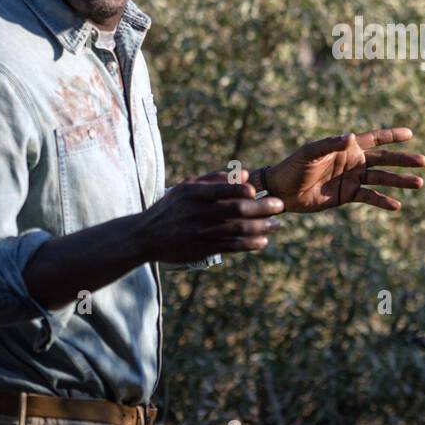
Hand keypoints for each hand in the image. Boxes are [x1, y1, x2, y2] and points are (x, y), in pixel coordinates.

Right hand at [138, 169, 284, 264]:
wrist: (146, 236)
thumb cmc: (172, 207)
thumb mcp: (186, 188)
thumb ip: (214, 179)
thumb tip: (245, 175)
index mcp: (192, 194)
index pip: (219, 190)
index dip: (238, 190)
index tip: (255, 190)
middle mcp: (197, 213)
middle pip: (234, 210)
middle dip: (260, 208)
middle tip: (279, 205)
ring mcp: (200, 233)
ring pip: (236, 230)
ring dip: (260, 227)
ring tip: (276, 224)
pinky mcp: (202, 249)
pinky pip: (231, 247)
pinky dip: (249, 244)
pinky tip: (263, 241)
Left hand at [265, 127, 424, 212]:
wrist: (283, 191)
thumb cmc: (294, 166)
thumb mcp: (310, 153)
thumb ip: (330, 144)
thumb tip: (351, 137)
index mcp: (346, 147)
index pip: (374, 138)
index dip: (392, 136)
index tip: (410, 134)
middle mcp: (353, 161)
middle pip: (384, 159)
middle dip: (403, 160)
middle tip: (423, 162)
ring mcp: (352, 178)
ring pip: (381, 179)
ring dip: (399, 181)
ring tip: (418, 183)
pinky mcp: (348, 195)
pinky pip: (370, 197)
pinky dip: (383, 201)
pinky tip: (397, 205)